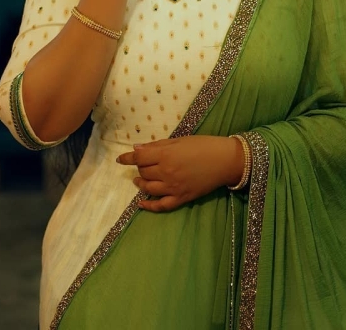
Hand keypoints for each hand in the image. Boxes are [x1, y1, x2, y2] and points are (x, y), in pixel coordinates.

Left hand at [116, 135, 243, 211]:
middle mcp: (166, 172)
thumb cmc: (204, 145)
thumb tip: (137, 148)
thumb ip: (158, 145)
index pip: (139, 158)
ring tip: (139, 180)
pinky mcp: (181, 198)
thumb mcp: (180, 140)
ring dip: (141, 183)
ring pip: (149, 188)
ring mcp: (173, 187)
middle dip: (139, 167)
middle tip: (142, 163)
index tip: (120, 159)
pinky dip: (149, 205)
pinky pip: (161, 205)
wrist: (225, 161)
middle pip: (144, 172)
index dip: (127, 158)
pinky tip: (142, 203)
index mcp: (166, 155)